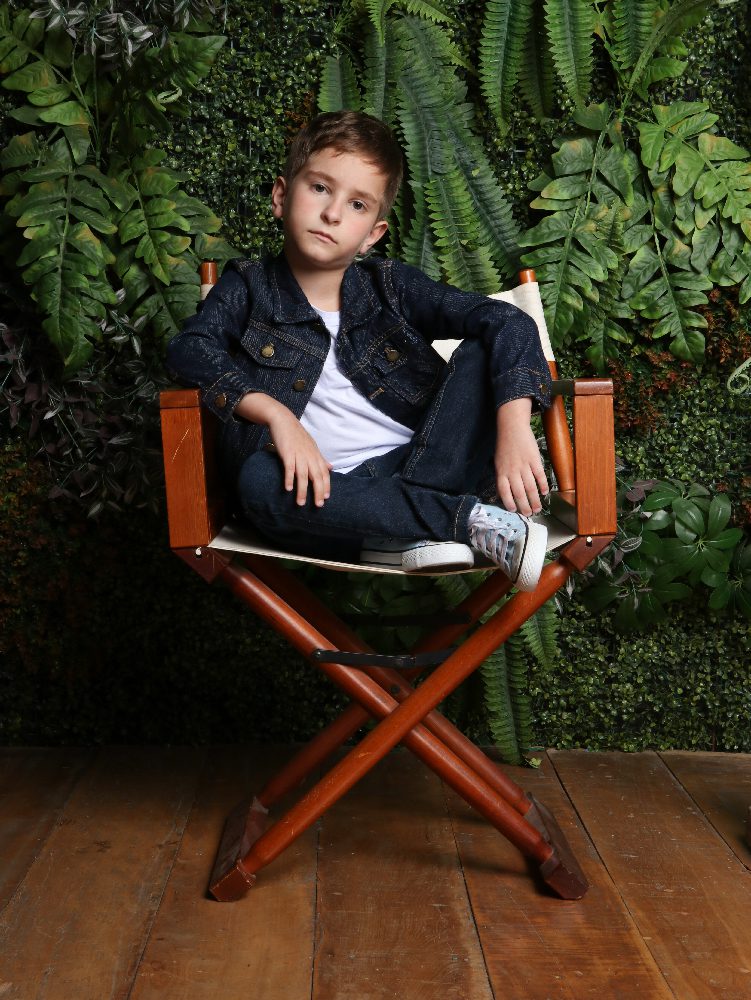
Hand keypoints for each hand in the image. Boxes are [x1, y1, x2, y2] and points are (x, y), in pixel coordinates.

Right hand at [235, 392, 331, 506]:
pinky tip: (288, 489)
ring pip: (303, 475)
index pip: (324, 473)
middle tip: (318, 505)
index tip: (326, 498)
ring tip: (300, 503)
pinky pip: (289, 468)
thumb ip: (321, 459)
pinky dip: (289, 478)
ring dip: (302, 490)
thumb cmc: (297, 435)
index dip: (326, 486)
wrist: (283, 420)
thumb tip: (331, 468)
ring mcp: (299, 455)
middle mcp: (309, 456)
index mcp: (316, 455)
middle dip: (318, 492)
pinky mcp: (287, 453)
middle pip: (317, 477)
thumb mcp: (312, 446)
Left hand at [494, 398, 548, 515]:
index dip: (509, 503)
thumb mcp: (498, 462)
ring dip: (535, 500)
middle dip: (524, 506)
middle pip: (519, 493)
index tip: (514, 510)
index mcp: (501, 472)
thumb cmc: (504, 446)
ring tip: (538, 508)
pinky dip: (543, 485)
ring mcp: (524, 465)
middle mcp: (512, 471)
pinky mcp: (535, 459)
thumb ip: (502, 477)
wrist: (512, 427)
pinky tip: (545, 492)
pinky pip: (540, 476)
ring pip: (530, 487)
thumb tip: (506, 493)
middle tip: (529, 514)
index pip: (504, 492)